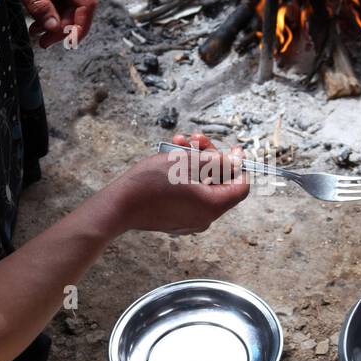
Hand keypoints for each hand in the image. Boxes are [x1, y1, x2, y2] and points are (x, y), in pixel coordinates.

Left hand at [0, 0, 96, 47]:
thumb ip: (38, 4)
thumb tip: (54, 28)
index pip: (87, 1)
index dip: (80, 25)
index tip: (67, 42)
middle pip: (78, 3)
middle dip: (63, 25)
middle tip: (44, 42)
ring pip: (67, 0)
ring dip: (55, 19)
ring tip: (36, 33)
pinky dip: (49, 7)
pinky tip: (35, 18)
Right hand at [104, 133, 248, 234]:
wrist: (119, 205)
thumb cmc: (151, 183)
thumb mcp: (187, 162)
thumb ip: (217, 161)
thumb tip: (236, 161)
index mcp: (213, 206)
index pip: (240, 186)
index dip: (239, 164)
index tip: (232, 148)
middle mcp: (205, 218)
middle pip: (220, 183)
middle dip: (209, 157)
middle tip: (196, 139)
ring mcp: (190, 221)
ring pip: (202, 186)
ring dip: (194, 162)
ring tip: (178, 144)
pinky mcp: (176, 220)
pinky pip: (189, 196)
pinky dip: (184, 177)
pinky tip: (170, 161)